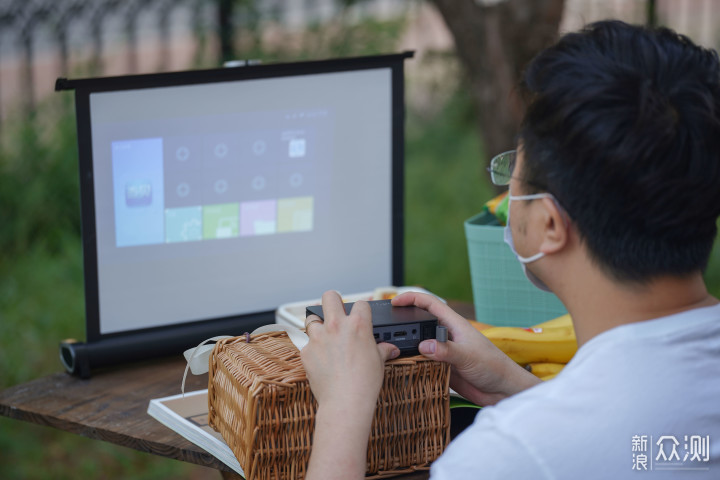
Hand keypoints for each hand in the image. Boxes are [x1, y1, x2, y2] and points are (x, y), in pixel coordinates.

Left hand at [301, 291, 399, 409]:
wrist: (345, 401)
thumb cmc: (364, 383)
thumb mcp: (379, 362)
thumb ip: (382, 350)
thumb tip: (389, 349)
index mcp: (358, 325)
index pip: (360, 303)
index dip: (362, 309)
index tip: (361, 315)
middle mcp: (336, 326)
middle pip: (329, 297)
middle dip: (333, 301)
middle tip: (336, 311)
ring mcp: (318, 338)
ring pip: (312, 318)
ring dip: (318, 325)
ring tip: (324, 336)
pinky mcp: (306, 351)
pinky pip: (306, 344)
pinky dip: (312, 349)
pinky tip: (320, 359)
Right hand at [392, 292, 539, 405]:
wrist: (503, 390)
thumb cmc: (494, 367)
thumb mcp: (469, 356)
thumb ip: (446, 351)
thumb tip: (424, 345)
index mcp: (454, 325)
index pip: (430, 304)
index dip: (412, 299)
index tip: (395, 301)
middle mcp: (447, 336)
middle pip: (421, 322)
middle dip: (404, 320)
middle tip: (386, 325)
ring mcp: (444, 352)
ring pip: (420, 344)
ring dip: (407, 345)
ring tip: (390, 347)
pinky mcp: (443, 367)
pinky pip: (424, 362)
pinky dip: (413, 363)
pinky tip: (404, 367)